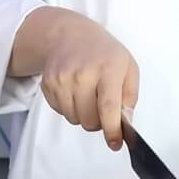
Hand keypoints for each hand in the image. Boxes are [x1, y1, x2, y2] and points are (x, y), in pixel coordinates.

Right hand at [10, 7, 138, 150]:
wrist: (68, 35)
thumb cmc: (103, 52)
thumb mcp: (127, 66)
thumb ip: (130, 96)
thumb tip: (125, 123)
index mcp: (107, 69)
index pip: (108, 108)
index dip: (112, 130)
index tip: (115, 143)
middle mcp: (82, 74)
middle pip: (89, 120)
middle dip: (99, 122)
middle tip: (102, 109)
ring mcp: (62, 79)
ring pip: (74, 119)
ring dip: (84, 115)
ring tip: (88, 95)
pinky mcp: (48, 85)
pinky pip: (61, 112)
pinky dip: (70, 108)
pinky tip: (74, 91)